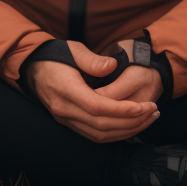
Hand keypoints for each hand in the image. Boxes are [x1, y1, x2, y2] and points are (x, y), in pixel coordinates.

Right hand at [24, 40, 159, 142]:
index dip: (122, 109)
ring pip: (100, 135)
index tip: (145, 106)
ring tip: (148, 119)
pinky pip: (95, 136)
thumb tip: (113, 65)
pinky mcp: (69, 124)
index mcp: (64, 89)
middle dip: (132, 121)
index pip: (97, 107)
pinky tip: (131, 125)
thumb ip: (92, 59)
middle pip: (102, 125)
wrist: (33, 67)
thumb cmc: (56, 56)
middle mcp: (64, 109)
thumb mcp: (73, 49)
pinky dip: (116, 134)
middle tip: (153, 111)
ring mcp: (65, 119)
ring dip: (127, 130)